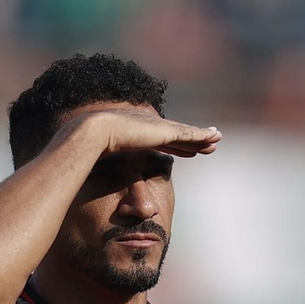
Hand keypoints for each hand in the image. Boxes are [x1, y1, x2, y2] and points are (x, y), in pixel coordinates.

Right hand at [75, 108, 221, 157]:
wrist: (92, 133)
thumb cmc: (88, 150)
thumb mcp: (101, 160)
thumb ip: (105, 165)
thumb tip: (95, 177)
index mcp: (135, 133)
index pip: (159, 139)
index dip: (173, 144)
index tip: (184, 149)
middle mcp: (148, 126)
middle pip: (176, 134)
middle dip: (191, 138)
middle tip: (207, 141)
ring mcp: (157, 127)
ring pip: (186, 133)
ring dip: (202, 136)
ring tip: (216, 138)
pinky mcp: (164, 131)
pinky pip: (189, 134)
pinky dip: (202, 135)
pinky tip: (214, 137)